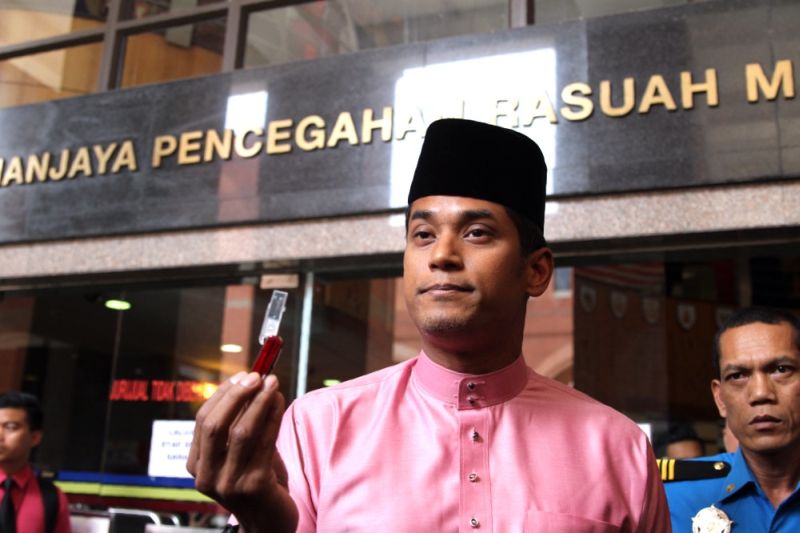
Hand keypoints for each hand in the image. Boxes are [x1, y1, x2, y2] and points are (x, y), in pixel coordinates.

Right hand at [187, 372, 297, 532]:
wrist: (270, 523)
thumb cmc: (257, 482)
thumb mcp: (242, 454)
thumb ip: (243, 424)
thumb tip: (255, 383)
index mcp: (197, 466)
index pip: (203, 421)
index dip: (223, 394)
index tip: (242, 376)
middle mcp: (207, 476)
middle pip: (214, 425)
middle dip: (237, 395)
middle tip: (257, 375)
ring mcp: (229, 483)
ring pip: (241, 432)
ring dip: (259, 402)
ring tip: (273, 384)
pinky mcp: (254, 486)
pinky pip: (264, 442)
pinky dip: (273, 416)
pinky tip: (280, 402)